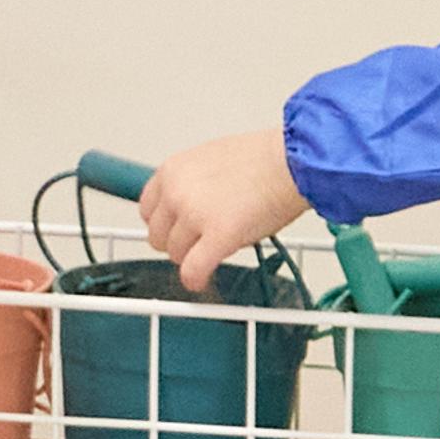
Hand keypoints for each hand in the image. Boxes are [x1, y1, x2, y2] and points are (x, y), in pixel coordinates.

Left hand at [139, 127, 301, 291]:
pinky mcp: (218, 237)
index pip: (147, 209)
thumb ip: (192, 184)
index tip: (176, 230)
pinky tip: (202, 280)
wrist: (291, 162)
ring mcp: (195, 215)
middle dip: (177, 243)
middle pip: (158, 235)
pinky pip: (193, 270)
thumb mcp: (211, 159)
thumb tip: (189, 207)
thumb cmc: (264, 158)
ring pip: (176, 254)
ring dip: (192, 258)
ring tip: (213, 251)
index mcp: (172, 170)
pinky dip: (196, 279)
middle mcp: (176, 192)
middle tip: (197, 244)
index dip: (165, 223)